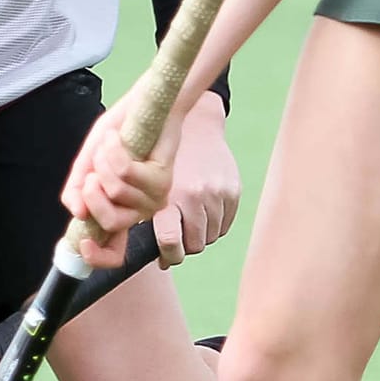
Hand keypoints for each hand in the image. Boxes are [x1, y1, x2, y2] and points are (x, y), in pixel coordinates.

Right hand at [61, 94, 181, 267]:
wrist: (144, 104)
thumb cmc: (118, 134)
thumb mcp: (87, 163)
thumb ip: (77, 190)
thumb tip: (77, 213)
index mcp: (120, 212)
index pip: (113, 253)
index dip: (97, 257)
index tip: (83, 244)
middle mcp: (139, 211)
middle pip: (110, 222)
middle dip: (91, 192)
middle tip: (92, 170)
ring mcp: (153, 197)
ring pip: (115, 191)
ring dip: (102, 161)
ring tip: (110, 145)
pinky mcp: (162, 178)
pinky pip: (125, 171)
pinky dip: (113, 149)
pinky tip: (117, 138)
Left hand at [151, 91, 238, 264]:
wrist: (197, 124)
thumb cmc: (162, 155)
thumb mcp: (147, 181)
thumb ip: (145, 213)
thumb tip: (153, 256)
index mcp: (170, 194)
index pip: (170, 240)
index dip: (168, 255)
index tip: (164, 257)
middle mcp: (196, 196)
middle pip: (194, 245)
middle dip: (184, 246)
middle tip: (175, 237)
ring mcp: (218, 194)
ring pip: (210, 237)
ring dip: (199, 235)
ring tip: (187, 220)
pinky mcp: (234, 191)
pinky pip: (225, 225)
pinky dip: (214, 224)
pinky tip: (203, 211)